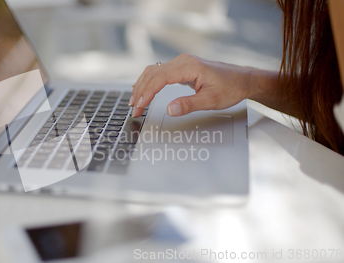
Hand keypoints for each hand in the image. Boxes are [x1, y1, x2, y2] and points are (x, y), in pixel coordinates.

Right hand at [130, 53, 258, 117]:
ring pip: (154, 71)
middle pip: (152, 73)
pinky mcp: (182, 67)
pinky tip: (142, 89)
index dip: (147, 93)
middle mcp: (184, 61)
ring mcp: (182, 62)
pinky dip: (149, 82)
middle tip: (134, 109)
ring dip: (142, 86)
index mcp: (190, 66)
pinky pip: (160, 72)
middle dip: (140, 91)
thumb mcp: (211, 101)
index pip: (160, 78)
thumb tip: (170, 110)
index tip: (140, 106)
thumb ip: (189, 105)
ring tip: (134, 102)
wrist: (243, 80)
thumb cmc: (231, 88)